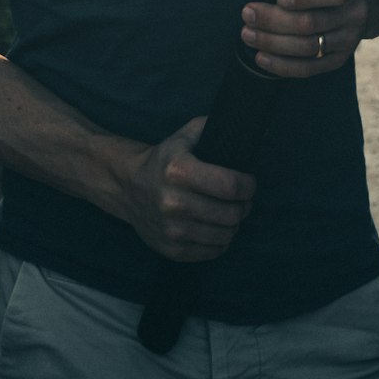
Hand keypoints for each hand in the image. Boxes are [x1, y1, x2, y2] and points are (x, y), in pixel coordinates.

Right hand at [124, 117, 255, 261]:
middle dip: (244, 205)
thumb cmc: (164, 160)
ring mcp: (172, 230)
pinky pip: (212, 252)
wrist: (130, 187)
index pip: (229, 185)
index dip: (248, 185)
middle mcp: (174, 202)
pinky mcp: (172, 250)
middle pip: (230, 213)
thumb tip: (245, 126)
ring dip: (234, 224)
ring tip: (230, 213)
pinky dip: (221, 241)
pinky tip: (217, 228)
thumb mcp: (183, 136)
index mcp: (178, 171)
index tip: (248, 182)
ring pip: (225, 235)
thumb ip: (212, 127)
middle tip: (242, 199)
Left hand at [234, 0, 369, 77]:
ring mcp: (347, 41)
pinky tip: (261, 57)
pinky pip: (308, 68)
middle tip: (247, 14)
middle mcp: (353, 15)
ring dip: (272, 43)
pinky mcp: (338, 60)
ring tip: (247, 34)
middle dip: (274, 20)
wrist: (363, 6)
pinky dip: (282, 66)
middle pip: (311, 23)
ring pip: (307, 47)